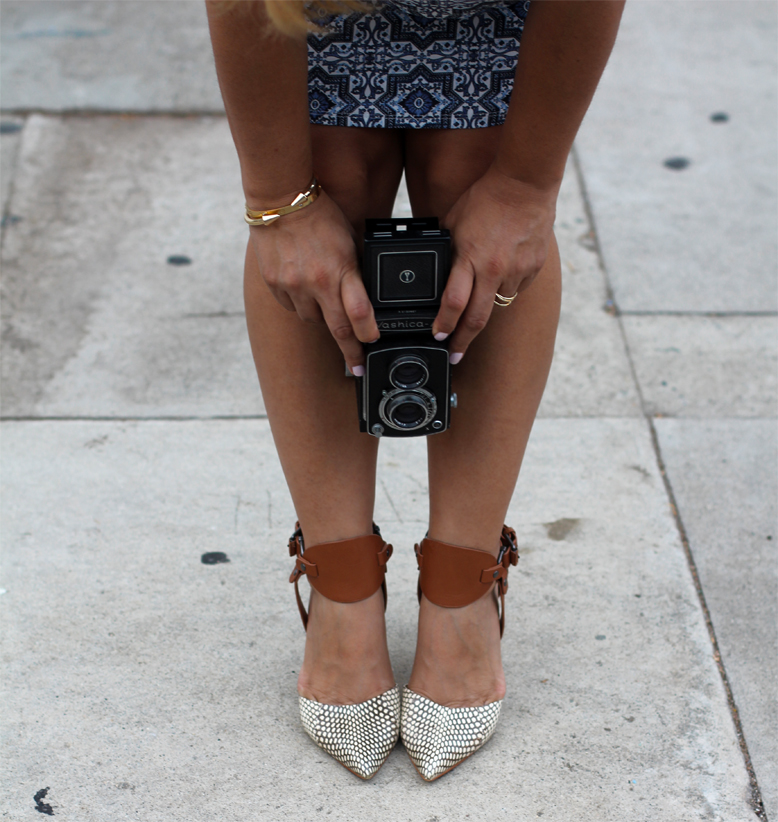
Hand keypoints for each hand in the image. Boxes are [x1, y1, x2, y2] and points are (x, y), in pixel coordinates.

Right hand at [249, 190, 378, 372]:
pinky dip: (300, 303)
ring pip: (313, 319)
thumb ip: (355, 269)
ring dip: (322, 316)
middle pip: (337, 328)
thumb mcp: (349, 240)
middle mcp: (316, 282)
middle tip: (357, 366)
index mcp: (341, 269)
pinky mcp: (274, 284)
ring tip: (325, 299)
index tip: (372, 347)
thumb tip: (366, 295)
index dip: (368, 335)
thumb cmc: (321, 215)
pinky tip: (303, 288)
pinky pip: (291, 306)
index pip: (359, 313)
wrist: (281, 199)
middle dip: (350, 351)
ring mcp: (293, 285)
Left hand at [435, 167, 558, 361]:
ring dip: (485, 306)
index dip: (444, 325)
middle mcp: (494, 269)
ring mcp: (517, 271)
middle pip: (477, 319)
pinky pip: (515, 288)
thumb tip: (435, 276)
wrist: (525, 185)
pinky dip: (505, 287)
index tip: (437, 337)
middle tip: (454, 356)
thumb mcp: (453, 224)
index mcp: (471, 257)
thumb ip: (447, 252)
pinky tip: (501, 271)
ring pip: (497, 303)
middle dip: (462, 341)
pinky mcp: (533, 269)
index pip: (454, 303)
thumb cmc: (485, 200)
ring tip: (479, 294)